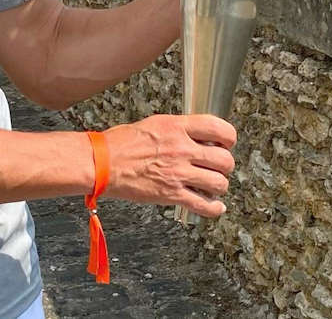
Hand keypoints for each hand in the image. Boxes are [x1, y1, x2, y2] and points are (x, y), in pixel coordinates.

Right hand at [103, 114, 236, 217]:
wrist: (102, 163)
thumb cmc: (120, 143)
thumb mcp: (153, 124)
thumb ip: (178, 130)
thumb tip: (196, 136)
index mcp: (176, 127)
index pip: (218, 128)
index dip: (228, 137)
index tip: (226, 142)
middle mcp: (181, 149)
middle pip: (224, 159)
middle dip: (224, 165)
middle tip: (217, 166)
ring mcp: (178, 173)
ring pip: (220, 183)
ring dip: (219, 186)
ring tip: (211, 184)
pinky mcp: (172, 195)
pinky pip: (206, 206)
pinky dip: (214, 208)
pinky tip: (212, 204)